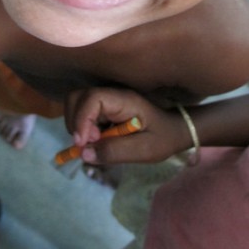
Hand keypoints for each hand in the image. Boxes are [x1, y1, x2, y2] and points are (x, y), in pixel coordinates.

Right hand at [64, 87, 189, 164]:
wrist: (174, 130)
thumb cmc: (162, 138)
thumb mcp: (143, 150)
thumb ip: (114, 151)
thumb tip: (83, 153)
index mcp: (123, 100)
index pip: (92, 98)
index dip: (82, 119)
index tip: (83, 142)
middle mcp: (111, 95)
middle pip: (77, 97)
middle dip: (75, 121)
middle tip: (88, 143)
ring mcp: (106, 101)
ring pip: (77, 105)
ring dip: (77, 125)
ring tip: (93, 143)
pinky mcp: (104, 109)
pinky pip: (84, 114)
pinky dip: (82, 128)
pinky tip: (96, 140)